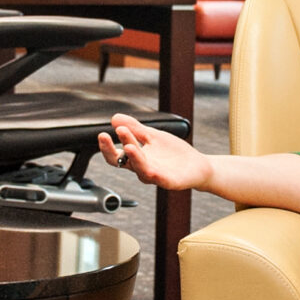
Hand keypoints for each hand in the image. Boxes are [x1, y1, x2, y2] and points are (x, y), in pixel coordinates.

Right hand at [98, 114, 212, 191]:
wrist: (196, 165)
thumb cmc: (173, 152)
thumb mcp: (152, 135)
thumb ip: (135, 128)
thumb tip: (114, 118)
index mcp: (136, 158)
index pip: (116, 154)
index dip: (107, 146)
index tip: (102, 134)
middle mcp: (142, 168)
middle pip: (124, 161)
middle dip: (112, 150)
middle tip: (105, 136)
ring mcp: (155, 176)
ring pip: (140, 169)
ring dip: (134, 158)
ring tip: (129, 145)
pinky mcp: (169, 182)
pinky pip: (159, 178)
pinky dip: (153, 173)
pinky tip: (151, 167)